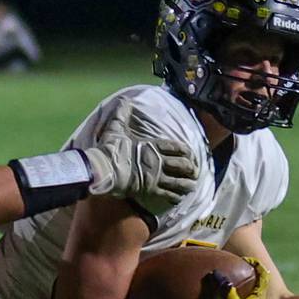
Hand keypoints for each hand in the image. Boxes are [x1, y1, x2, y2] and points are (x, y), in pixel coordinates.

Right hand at [84, 97, 198, 203]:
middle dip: (190, 168)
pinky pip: (167, 194)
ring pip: (177, 181)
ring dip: (186, 184)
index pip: (174, 147)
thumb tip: (124, 100)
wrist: (103, 169)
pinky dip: (175, 197)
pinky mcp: (149, 190)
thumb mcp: (115, 128)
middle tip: (195, 171)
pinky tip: (180, 198)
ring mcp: (154, 176)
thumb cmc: (109, 149)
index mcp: (151, 146)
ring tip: (192, 186)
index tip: (191, 154)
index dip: (186, 151)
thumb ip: (121, 114)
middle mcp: (157, 161)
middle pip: (181, 165)